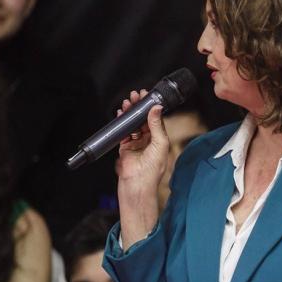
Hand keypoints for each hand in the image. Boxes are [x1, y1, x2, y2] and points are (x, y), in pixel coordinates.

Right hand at [115, 89, 167, 244]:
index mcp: (160, 140)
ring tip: (128, 102)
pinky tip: (121, 114)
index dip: (152, 107)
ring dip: (130, 113)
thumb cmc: (152, 170)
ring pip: (133, 124)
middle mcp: (149, 141)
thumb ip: (157, 126)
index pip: (156, 119)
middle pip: (143, 119)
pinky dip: (122, 122)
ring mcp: (137, 144)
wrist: (137, 185)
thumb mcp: (160, 144)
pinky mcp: (125, 147)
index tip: (148, 96)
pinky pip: (123, 132)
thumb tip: (156, 109)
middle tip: (136, 96)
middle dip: (139, 107)